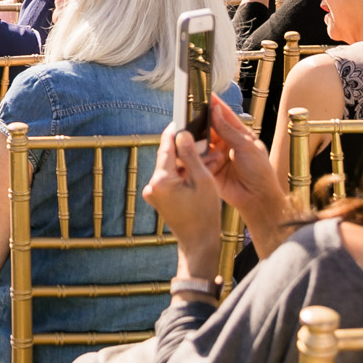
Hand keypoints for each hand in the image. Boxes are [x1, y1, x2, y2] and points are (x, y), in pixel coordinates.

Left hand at [140, 122, 226, 277]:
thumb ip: (190, 156)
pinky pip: (171, 180)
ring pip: (172, 170)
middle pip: (169, 159)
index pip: (165, 148)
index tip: (179, 119)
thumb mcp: (203, 180)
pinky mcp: (159, 199)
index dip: (173, 132)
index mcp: (161, 181)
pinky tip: (201, 171)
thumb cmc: (204, 214)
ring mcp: (154, 194)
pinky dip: (185, 175)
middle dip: (186, 150)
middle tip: (203, 140)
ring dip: (188, 163)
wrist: (199, 242)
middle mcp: (152, 186)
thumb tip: (182, 135)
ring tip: (209, 158)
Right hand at [194, 96, 291, 244]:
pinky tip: (188, 150)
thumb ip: (229, 130)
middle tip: (189, 113)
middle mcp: (227, 144)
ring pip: (202, 143)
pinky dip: (194, 155)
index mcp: (240, 136)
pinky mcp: (209, 168)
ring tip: (185, 131)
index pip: (225, 117)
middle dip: (200, 122)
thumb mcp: (246, 146)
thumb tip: (216, 112)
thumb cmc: (259, 171)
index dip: (216, 106)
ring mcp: (217, 156)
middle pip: (210, 129)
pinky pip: (198, 159)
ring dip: (195, 139)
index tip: (206, 95)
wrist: (256, 198)